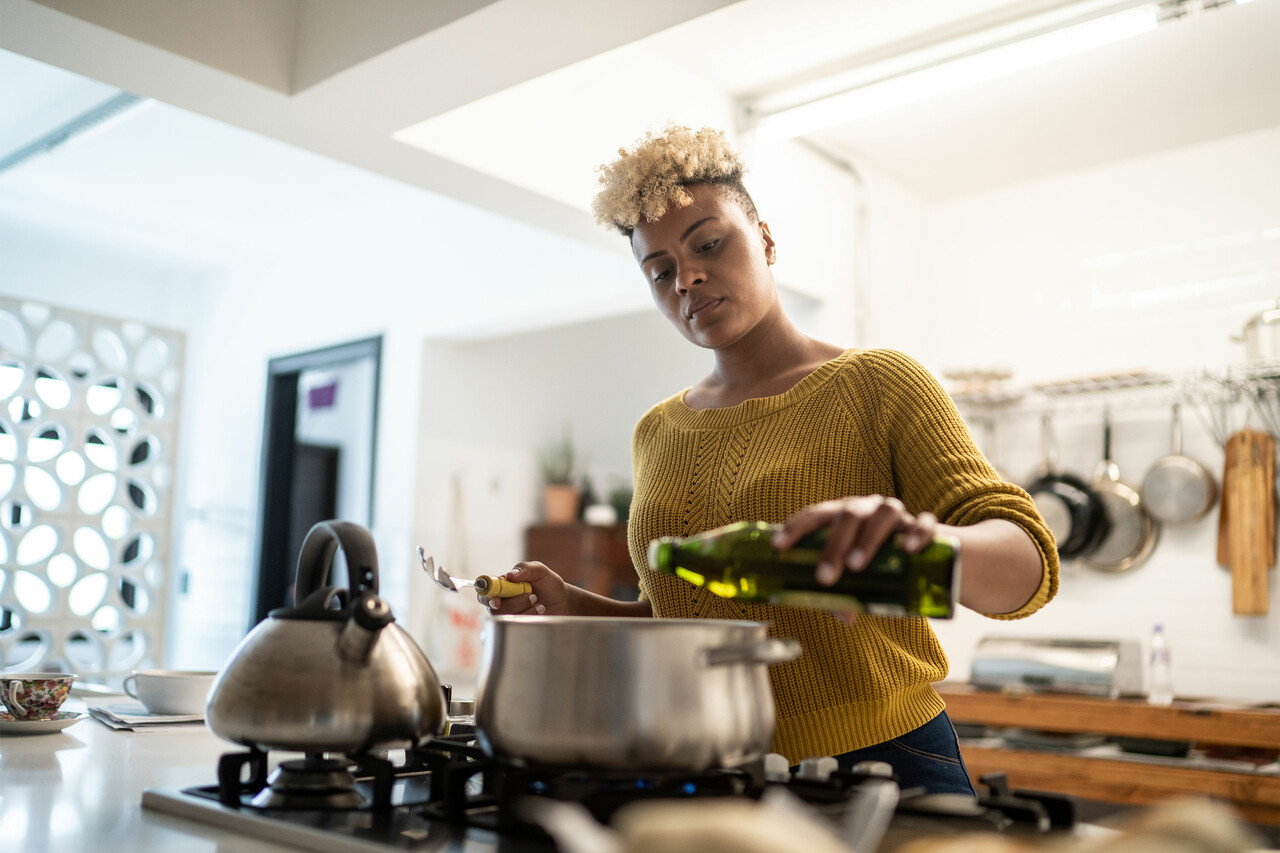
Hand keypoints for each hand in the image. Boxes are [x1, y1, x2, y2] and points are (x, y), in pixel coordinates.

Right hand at [478, 561, 570, 615]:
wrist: (563, 601)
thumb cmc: (549, 584)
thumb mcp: (540, 571)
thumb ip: (525, 569)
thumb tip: (509, 575)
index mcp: (503, 584)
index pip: (484, 590)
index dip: (485, 596)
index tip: (496, 601)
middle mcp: (502, 599)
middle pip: (493, 607)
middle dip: (513, 604)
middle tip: (532, 596)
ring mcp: (510, 613)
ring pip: (506, 617)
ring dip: (525, 609)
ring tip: (539, 602)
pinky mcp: (518, 624)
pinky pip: (516, 625)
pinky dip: (530, 617)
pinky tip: (541, 610)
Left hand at [772, 494, 936, 584]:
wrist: (928, 556)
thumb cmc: (879, 563)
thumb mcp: (857, 578)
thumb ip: (846, 595)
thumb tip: (845, 616)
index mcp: (842, 516)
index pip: (815, 515)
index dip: (795, 527)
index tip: (779, 547)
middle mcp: (868, 509)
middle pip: (848, 514)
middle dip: (833, 545)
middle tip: (824, 577)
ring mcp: (899, 514)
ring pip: (884, 512)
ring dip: (867, 538)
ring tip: (856, 566)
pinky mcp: (928, 525)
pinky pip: (925, 523)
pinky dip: (917, 533)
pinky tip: (908, 550)